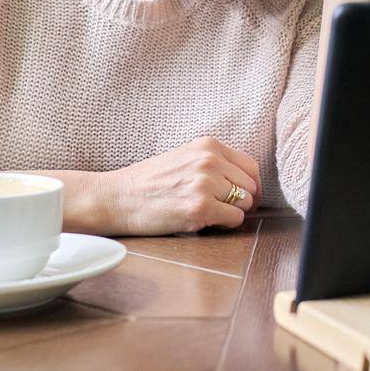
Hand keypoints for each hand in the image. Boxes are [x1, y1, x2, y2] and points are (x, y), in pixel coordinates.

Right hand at [100, 137, 261, 234]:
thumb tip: (246, 184)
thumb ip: (214, 163)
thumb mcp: (185, 158)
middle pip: (250, 186)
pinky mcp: (200, 208)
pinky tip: (205, 221)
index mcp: (208, 146)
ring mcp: (205, 184)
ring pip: (245, 203)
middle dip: (244, 201)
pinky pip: (234, 219)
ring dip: (233, 213)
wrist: (118, 197)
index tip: (246, 197)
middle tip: (227, 210)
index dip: (251, 186)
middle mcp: (209, 161)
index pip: (250, 166)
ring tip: (210, 214)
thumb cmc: (149, 181)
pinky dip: (225, 225)